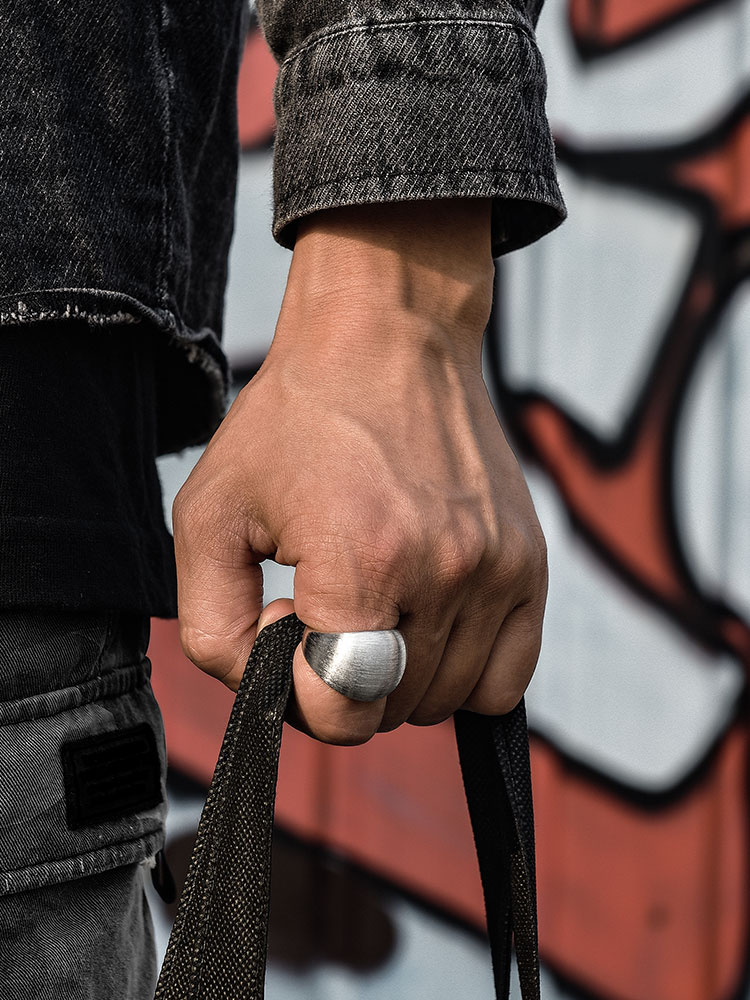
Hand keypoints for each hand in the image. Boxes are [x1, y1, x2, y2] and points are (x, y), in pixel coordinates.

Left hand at [172, 199, 546, 744]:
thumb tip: (275, 684)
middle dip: (344, 677)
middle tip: (328, 600)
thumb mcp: (207, 514)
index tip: (291, 617)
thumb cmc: (293, 421)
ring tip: (376, 597)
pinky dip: (463, 672)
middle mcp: (443, 573)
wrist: (387, 336)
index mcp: (361, 564)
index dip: (298, 690)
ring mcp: (497, 570)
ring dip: (398, 672)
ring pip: (445, 699)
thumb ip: (212, 629)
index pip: (342, 716)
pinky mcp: (529, 562)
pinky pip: (507, 678)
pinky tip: (425, 617)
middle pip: (391, 710)